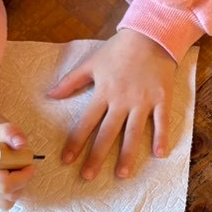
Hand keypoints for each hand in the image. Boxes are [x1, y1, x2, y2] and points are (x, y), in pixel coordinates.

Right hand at [0, 96, 35, 211]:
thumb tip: (22, 144)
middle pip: (7, 195)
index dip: (23, 176)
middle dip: (22, 181)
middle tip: (22, 163)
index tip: (30, 164)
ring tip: (13, 168)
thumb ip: (10, 132)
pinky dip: (9, 191)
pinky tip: (7, 174)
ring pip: (5, 202)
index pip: (4, 183)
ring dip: (16, 188)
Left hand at [49, 28, 175, 180]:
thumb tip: (49, 95)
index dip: (75, 142)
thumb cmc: (119, 49)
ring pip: (133, 133)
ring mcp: (143, 101)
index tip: (66, 160)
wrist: (150, 35)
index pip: (86, 122)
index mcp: (103, 92)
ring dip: (127, 155)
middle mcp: (122, 100)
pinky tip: (160, 155)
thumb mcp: (92, 62)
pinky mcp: (161, 98)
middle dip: (96, 156)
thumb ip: (71, 81)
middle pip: (107, 133)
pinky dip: (162, 137)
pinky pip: (162, 121)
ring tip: (122, 174)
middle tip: (88, 176)